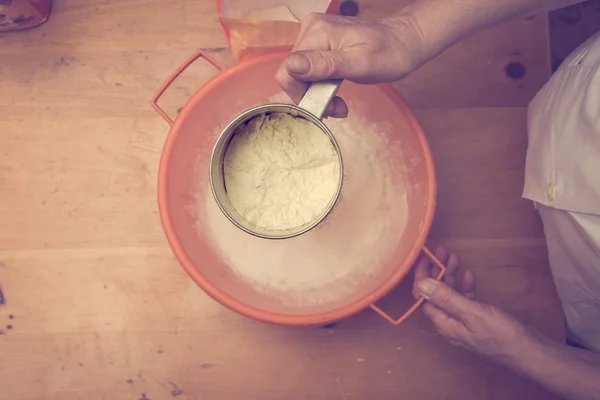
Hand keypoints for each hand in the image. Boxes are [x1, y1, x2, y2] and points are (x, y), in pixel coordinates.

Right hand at [275, 13, 424, 116]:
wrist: (404, 42)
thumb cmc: (389, 54)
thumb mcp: (360, 64)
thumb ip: (325, 65)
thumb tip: (292, 66)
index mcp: (317, 32)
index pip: (288, 70)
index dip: (301, 95)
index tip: (325, 107)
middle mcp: (310, 29)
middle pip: (292, 73)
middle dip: (312, 96)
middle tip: (337, 107)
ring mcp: (314, 34)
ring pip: (299, 74)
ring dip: (317, 94)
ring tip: (339, 103)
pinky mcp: (319, 42)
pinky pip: (308, 69)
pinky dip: (320, 86)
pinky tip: (335, 92)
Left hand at [413, 247, 536, 363]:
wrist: (528, 351)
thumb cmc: (501, 336)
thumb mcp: (472, 313)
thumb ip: (446, 298)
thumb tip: (422, 284)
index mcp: (444, 324)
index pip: (423, 297)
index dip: (421, 276)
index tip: (424, 258)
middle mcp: (450, 323)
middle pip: (436, 293)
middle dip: (436, 270)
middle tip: (441, 251)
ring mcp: (463, 321)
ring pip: (450, 293)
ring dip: (451, 274)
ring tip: (454, 257)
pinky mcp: (476, 318)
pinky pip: (464, 298)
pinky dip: (465, 286)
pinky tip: (469, 275)